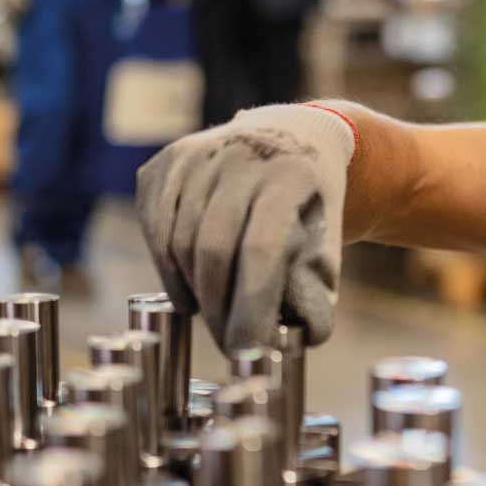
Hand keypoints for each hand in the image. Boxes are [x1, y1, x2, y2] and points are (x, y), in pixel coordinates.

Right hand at [136, 104, 355, 353]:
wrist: (292, 136)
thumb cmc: (310, 204)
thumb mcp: (329, 239)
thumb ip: (318, 291)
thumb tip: (302, 340)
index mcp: (289, 174)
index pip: (261, 249)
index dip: (250, 307)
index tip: (247, 349)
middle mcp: (240, 155)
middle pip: (214, 250)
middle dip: (218, 309)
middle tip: (229, 344)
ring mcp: (197, 155)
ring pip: (181, 243)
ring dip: (194, 293)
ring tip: (215, 317)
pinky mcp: (166, 163)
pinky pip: (157, 231)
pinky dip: (168, 270)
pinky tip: (189, 292)